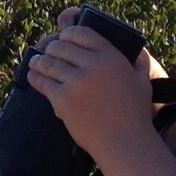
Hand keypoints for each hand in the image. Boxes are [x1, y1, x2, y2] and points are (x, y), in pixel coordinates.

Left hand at [25, 23, 153, 161]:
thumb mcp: (143, 82)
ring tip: (35, 62)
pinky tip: (32, 76)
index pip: (82, 32)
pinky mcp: (63, 99)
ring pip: (49, 63)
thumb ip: (140, 62)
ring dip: (39, 61)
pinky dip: (35, 77)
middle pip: (61, 46)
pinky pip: (43, 82)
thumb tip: (139, 50)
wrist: (124, 142)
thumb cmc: (135, 114)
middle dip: (51, 47)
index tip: (63, 37)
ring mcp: (76, 82)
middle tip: (47, 51)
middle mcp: (92, 65)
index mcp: (111, 56)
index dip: (68, 33)